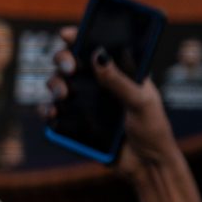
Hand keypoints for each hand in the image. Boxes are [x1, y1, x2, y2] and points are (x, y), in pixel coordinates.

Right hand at [48, 28, 179, 178]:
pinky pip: (54, 112)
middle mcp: (99, 84)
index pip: (95, 46)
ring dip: (55, 84)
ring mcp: (86, 103)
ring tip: (64, 94)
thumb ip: (120, 81)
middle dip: (64, 59)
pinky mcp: (76, 123)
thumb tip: (98, 55)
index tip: (67, 35)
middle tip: (70, 68)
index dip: (79, 37)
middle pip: (70, 61)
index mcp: (119, 73)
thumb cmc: (153, 131)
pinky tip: (52, 113)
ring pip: (58, 84)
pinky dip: (48, 110)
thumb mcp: (142, 104)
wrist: (149, 166)